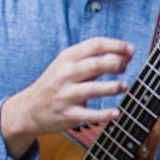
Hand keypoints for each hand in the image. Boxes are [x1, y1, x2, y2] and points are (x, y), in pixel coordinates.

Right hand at [0, 38, 132, 152]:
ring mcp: (66, 95)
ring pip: (94, 89)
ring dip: (113, 87)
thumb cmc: (54, 85)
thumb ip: (94, 60)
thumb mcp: (68, 67)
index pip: (95, 45)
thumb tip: (124, 56)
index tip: (130, 50)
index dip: (116, 46)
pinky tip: (117, 112)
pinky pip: (90, 114)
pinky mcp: (68, 114)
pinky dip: (105, 114)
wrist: (29, 109)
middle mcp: (65, 74)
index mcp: (67, 58)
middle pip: (96, 65)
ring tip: (123, 86)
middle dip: (115, 65)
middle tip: (125, 68)